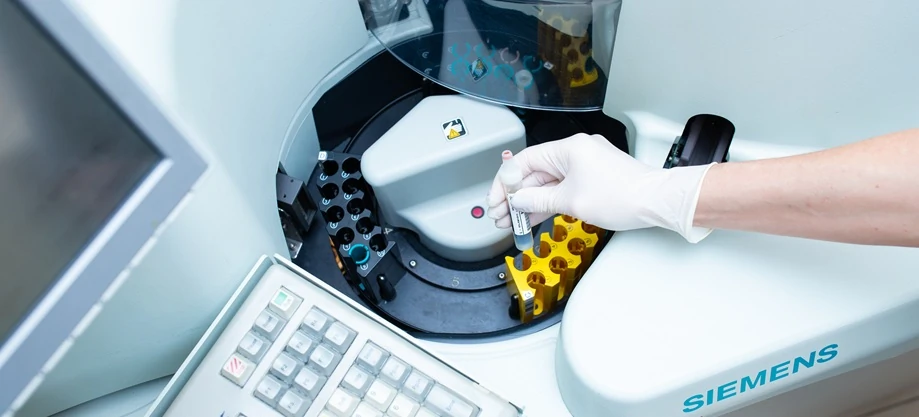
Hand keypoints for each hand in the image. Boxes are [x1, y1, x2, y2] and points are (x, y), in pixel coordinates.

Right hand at [485, 133, 715, 242]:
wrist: (657, 201)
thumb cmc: (622, 196)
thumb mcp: (570, 201)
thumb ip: (538, 200)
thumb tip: (517, 200)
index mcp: (568, 148)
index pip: (524, 161)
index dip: (505, 182)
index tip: (496, 200)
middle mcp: (576, 151)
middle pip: (535, 172)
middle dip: (516, 196)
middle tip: (501, 216)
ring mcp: (586, 164)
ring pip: (548, 182)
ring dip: (531, 201)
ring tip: (514, 222)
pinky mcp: (594, 177)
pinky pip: (563, 187)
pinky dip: (549, 201)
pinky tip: (535, 216)